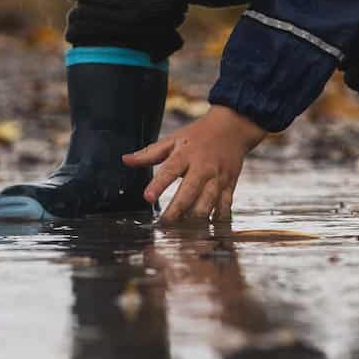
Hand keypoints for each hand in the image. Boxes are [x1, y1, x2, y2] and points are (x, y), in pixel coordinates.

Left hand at [124, 105, 267, 225]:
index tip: (148, 198)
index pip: (170, 170)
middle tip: (164, 224)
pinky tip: (207, 230)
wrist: (232, 128)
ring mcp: (218, 178)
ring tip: (182, 231)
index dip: (159, 185)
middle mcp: (203, 167)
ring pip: (207, 202)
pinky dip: (216, 220)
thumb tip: (125, 160)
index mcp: (186, 154)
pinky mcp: (229, 186)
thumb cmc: (199, 135)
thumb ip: (149, 153)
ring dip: (195, 218)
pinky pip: (224, 206)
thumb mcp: (173, 140)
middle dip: (177, 210)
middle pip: (190, 191)